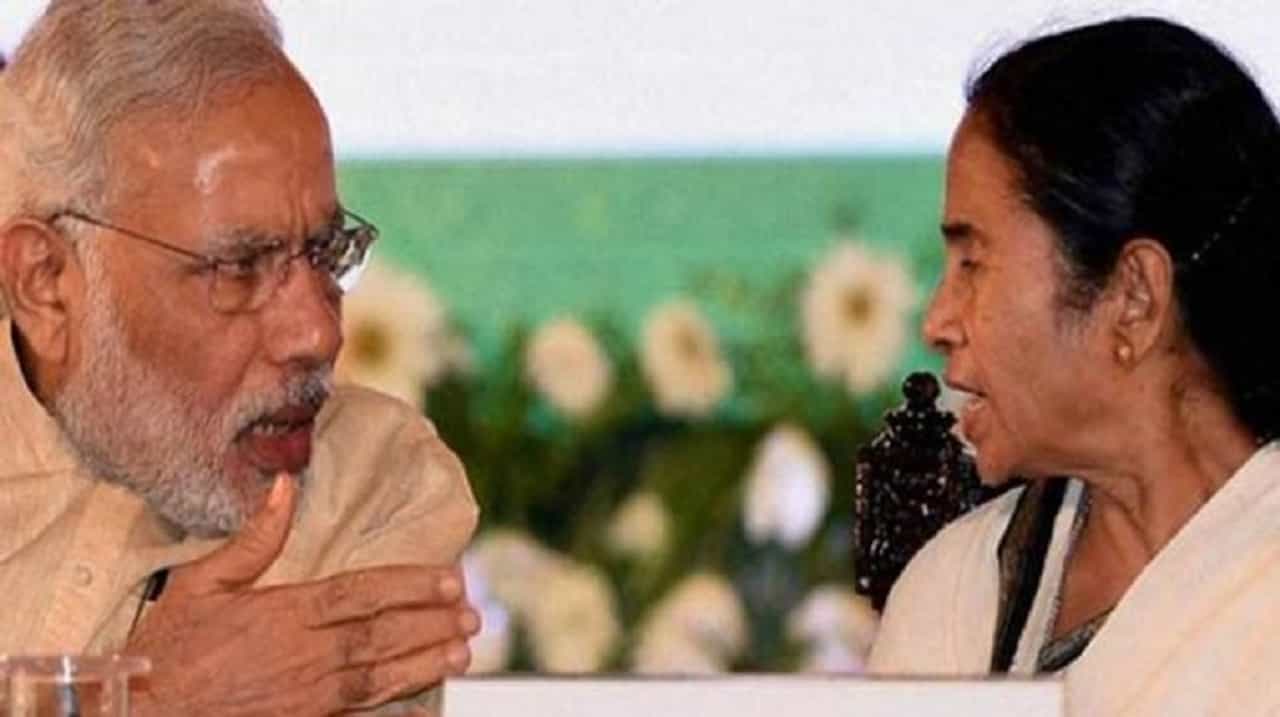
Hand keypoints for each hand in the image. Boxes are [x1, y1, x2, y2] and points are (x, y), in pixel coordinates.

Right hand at [126, 474, 479, 715]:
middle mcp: (304, 654)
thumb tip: (284, 486)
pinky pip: (357, 710)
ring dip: (424, 662)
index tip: (450, 581)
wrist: (142, 714)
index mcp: (284, 613)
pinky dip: (391, 700)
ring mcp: (306, 694)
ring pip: (378, 675)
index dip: (411, 587)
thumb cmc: (168, 649)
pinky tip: (419, 694)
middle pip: (381, 635)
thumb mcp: (202, 583)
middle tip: (473, 618)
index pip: (362, 594)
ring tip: (462, 653)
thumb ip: (253, 539)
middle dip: (431, 624)